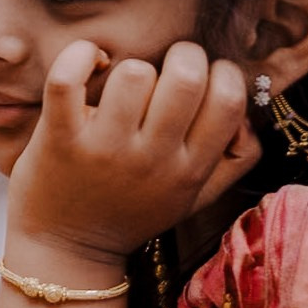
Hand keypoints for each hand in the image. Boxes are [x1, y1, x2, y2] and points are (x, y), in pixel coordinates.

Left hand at [4, 40, 258, 267]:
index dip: (223, 74)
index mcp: (189, 170)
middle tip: (167, 70)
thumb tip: (248, 114)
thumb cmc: (132, 213)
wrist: (65, 252)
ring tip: (122, 88)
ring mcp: (103, 149)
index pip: (229, 100)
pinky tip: (92, 64)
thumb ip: (236, 159)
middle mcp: (151, 160)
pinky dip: (81, 55)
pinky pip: (67, 77)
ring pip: (134, 73)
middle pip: (186, 77)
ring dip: (131, 68)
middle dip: (183, 56)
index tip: (204, 80)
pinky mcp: (59, 138)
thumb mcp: (195, 198)